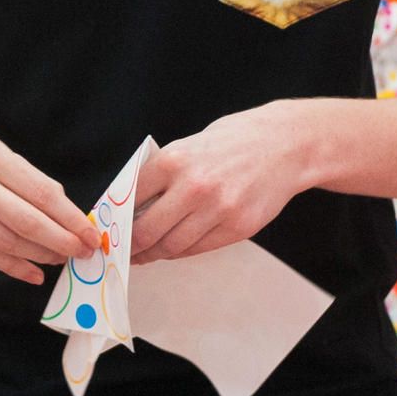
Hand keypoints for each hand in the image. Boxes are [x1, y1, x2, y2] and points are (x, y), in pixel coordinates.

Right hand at [0, 134, 97, 284]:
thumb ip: (21, 179)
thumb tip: (65, 213)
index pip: (41, 191)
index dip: (70, 217)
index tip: (90, 233)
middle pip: (27, 220)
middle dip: (62, 241)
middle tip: (83, 253)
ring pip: (8, 241)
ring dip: (40, 255)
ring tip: (59, 260)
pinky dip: (14, 266)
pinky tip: (33, 272)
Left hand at [130, 105, 313, 263]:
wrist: (285, 145)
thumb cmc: (234, 141)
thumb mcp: (189, 144)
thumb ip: (162, 172)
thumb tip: (132, 201)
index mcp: (173, 161)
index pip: (130, 199)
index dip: (117, 219)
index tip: (111, 229)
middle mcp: (193, 187)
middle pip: (147, 231)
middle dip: (131, 246)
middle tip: (124, 252)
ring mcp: (217, 210)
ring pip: (173, 246)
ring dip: (155, 254)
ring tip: (146, 254)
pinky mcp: (238, 228)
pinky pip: (199, 249)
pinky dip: (182, 252)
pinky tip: (175, 248)